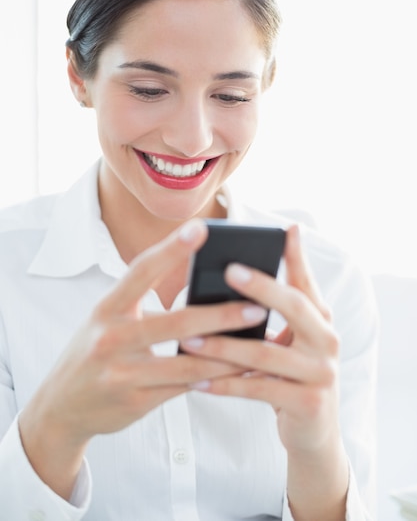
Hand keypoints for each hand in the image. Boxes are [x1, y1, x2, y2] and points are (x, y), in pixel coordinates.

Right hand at [20, 219, 266, 446]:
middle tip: (257, 306)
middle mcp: (111, 338)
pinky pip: (185, 388)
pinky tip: (238, 371)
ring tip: (260, 343)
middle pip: (177, 323)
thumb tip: (200, 290)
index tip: (202, 228)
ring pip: (188, 364)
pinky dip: (215, 378)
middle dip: (221, 315)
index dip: (171, 249)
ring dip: (229, 354)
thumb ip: (144, 305)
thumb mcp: (108, 320)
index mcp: (106, 308)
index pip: (141, 271)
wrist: (62, 407)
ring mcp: (122, 373)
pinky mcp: (135, 402)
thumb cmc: (94, 352)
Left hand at [179, 224, 340, 455]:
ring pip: (265, 353)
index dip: (296, 257)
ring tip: (188, 340)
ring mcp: (321, 374)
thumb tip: (257, 259)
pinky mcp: (307, 403)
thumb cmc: (293, 374)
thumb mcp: (292, 339)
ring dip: (223, 347)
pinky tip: (196, 382)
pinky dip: (224, 385)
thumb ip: (278, 306)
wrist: (315, 432)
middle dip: (262, 287)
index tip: (284, 230)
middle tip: (229, 270)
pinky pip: (257, 390)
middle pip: (295, 307)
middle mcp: (328, 342)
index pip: (307, 283)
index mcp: (322, 321)